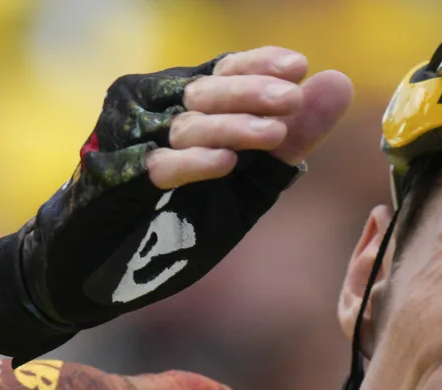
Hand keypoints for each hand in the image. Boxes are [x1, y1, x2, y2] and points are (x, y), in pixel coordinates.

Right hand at [0, 47, 352, 364]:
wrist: (104, 272)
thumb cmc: (178, 221)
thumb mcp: (250, 182)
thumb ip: (293, 138)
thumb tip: (338, 83)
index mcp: (186, 104)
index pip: (223, 70)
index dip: (259, 65)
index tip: (299, 66)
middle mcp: (153, 110)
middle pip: (206, 91)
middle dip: (252, 92)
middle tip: (292, 96)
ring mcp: (129, 142)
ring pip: (185, 123)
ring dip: (231, 126)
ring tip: (273, 132)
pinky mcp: (112, 179)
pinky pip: (154, 165)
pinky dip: (191, 163)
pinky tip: (225, 164)